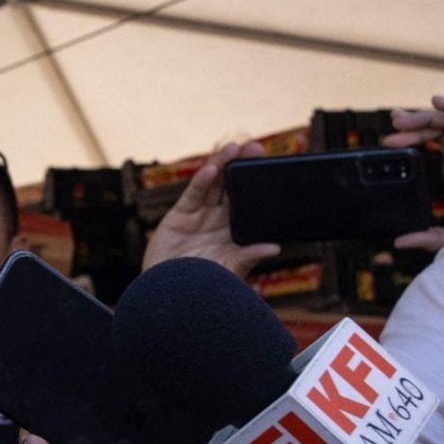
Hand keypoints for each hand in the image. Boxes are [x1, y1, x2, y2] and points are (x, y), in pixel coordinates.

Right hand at [140, 142, 277, 278]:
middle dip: (241, 166)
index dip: (257, 183)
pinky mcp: (180, 216)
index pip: (249, 202)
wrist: (169, 296)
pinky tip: (211, 169)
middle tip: (253, 147)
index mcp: (237, 232)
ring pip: (214, 185)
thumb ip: (248, 258)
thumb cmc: (202, 288)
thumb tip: (274, 247)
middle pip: (233, 188)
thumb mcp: (229, 273)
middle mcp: (219, 221)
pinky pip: (193, 195)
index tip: (268, 166)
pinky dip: (202, 182)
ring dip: (222, 165)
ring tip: (232, 148)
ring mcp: (200, 216)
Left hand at [388, 98, 443, 249]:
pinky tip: (437, 103)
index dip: (414, 134)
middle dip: (415, 124)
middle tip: (391, 126)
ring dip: (428, 116)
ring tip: (402, 120)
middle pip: (441, 127)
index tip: (389, 139)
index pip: (436, 139)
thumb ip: (431, 237)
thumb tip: (400, 242)